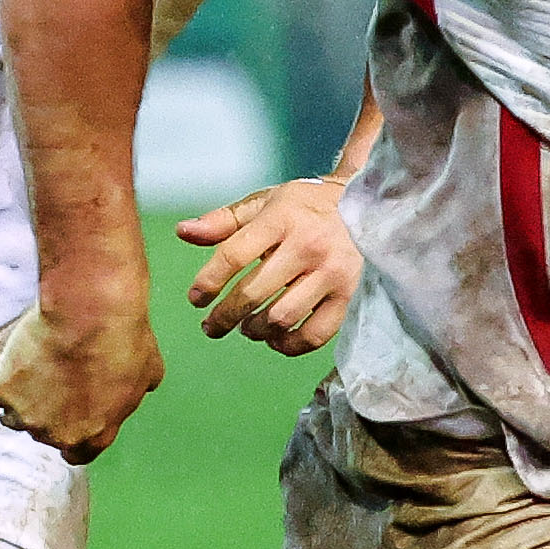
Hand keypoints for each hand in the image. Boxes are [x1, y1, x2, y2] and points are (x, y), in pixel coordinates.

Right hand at [0, 298, 163, 463]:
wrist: (89, 311)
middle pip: (43, 432)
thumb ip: (134, 392)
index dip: (72, 434)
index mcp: (94, 435)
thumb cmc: (122, 337)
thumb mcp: (148, 372)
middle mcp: (56, 434)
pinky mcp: (1, 391)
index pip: (77, 454)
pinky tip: (7, 360)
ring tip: (29, 367)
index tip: (68, 417)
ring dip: (19, 398)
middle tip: (52, 377)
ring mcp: (25, 416)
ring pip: (12, 416)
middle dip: (47, 410)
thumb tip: (139, 387)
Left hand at [174, 176, 360, 352]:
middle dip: (224, 316)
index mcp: (282, 218)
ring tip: (247, 327)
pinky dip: (290, 345)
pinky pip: (315, 334)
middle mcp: (308, 245)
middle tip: (211, 326)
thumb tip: (183, 232)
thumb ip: (224, 221)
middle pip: (253, 293)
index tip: (196, 298)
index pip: (233, 255)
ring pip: (281, 317)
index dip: (208, 281)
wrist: (366, 206)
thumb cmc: (306, 207)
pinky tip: (276, 339)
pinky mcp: (349, 295)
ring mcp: (331, 273)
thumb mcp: (266, 203)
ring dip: (255, 330)